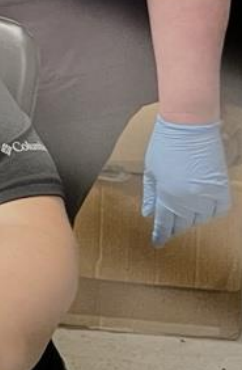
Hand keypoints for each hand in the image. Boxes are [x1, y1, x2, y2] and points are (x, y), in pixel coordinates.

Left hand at [142, 115, 230, 246]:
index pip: (165, 223)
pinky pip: (219, 210)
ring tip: (184, 214)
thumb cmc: (164, 145)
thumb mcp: (151, 170)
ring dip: (191, 219)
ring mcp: (207, 195)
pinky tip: (203, 208)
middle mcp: (189, 200)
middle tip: (170, 226)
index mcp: (168, 195)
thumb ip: (150, 194)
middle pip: (183, 223)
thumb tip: (148, 214)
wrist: (189, 126)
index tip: (157, 243)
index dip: (161, 234)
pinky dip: (211, 212)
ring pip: (201, 219)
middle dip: (174, 226)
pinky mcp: (221, 188)